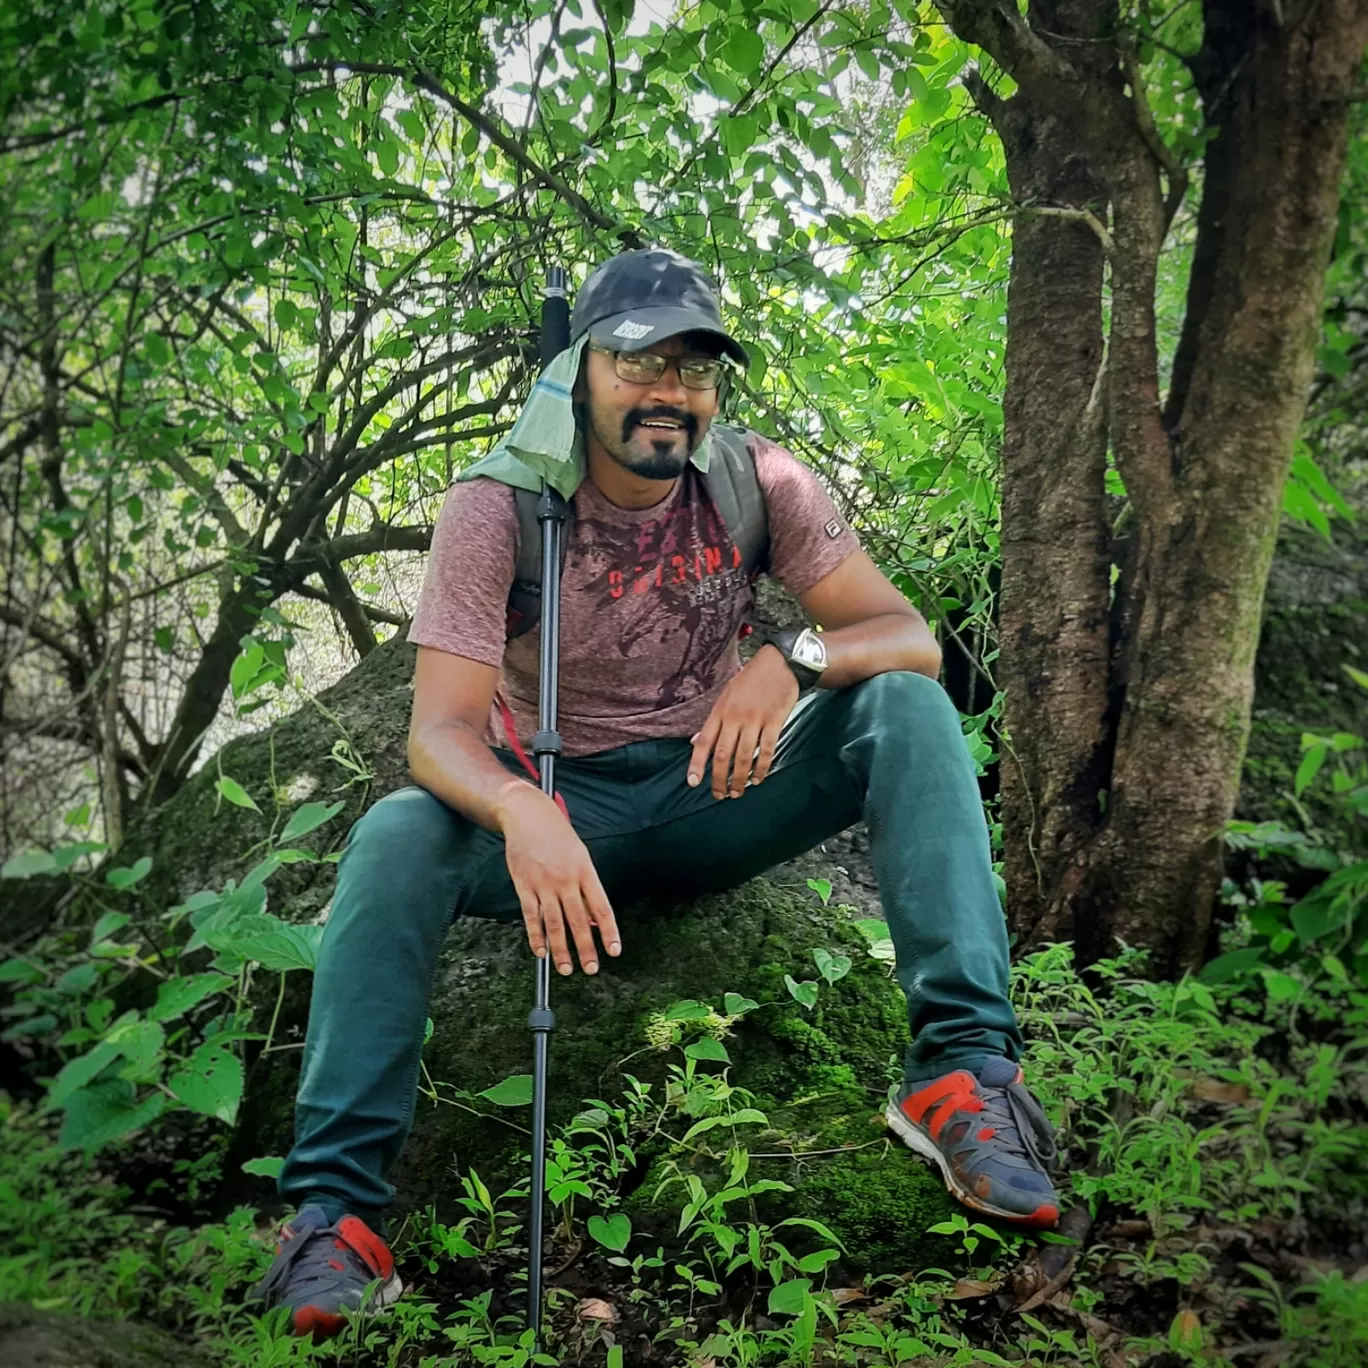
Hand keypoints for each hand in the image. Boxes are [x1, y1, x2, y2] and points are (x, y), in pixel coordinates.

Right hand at [499, 786, 620, 975]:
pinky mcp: (523, 885)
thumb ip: (586, 887)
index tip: (614, 951)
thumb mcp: (580, 855)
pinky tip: (540, 951)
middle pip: (578, 920)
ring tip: (566, 969)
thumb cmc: (557, 836)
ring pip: (554, 923)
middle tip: (591, 969)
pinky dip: (535, 936)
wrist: (527, 814)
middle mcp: (566, 879)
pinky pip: (531, 916)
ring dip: (561, 949)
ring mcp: (543, 883)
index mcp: (585, 871)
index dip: (609, 932)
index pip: (601, 908)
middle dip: (585, 948)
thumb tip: (593, 920)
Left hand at [688, 646, 799, 799]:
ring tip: (738, 792)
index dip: (697, 764)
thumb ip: (713, 721)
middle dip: (719, 779)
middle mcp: (734, 717)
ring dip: (739, 779)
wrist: (780, 663)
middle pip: (722, 754)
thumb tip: (696, 742)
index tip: (693, 783)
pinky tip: (758, 779)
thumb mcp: (726, 695)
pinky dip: (761, 768)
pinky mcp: (774, 722)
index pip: (704, 741)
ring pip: (743, 757)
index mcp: (720, 711)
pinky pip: (766, 750)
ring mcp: (755, 720)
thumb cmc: (751, 680)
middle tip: (719, 795)